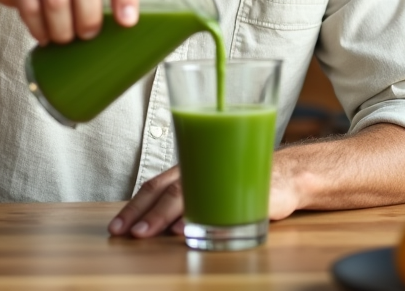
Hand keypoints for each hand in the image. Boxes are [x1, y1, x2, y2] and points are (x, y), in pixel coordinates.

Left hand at [107, 153, 304, 238]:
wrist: (287, 176)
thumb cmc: (241, 179)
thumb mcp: (210, 183)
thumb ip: (186, 197)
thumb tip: (153, 225)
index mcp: (189, 170)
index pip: (154, 187)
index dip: (133, 206)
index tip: (116, 227)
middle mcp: (201, 173)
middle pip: (165, 192)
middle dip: (143, 214)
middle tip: (127, 233)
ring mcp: (220, 184)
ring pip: (185, 197)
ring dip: (164, 217)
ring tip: (148, 232)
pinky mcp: (240, 196)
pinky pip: (216, 207)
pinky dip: (198, 219)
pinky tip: (188, 231)